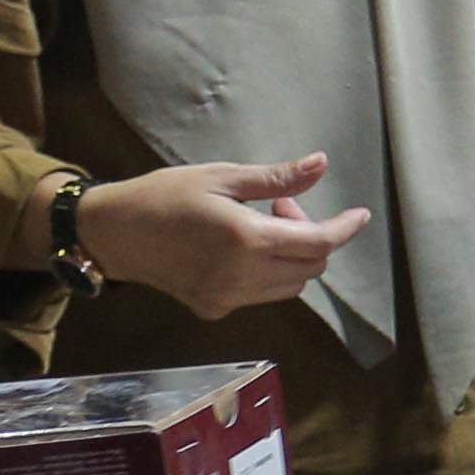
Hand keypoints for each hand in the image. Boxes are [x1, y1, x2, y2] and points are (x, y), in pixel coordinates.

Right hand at [90, 157, 373, 318]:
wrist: (114, 233)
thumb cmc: (165, 194)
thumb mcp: (222, 176)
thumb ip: (276, 178)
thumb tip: (321, 164)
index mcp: (246, 240)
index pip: (317, 243)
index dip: (344, 229)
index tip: (359, 215)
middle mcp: (241, 277)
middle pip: (309, 268)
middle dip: (310, 235)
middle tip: (278, 203)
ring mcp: (228, 299)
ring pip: (290, 286)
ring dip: (292, 256)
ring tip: (259, 224)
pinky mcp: (214, 309)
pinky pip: (261, 295)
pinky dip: (268, 272)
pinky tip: (239, 248)